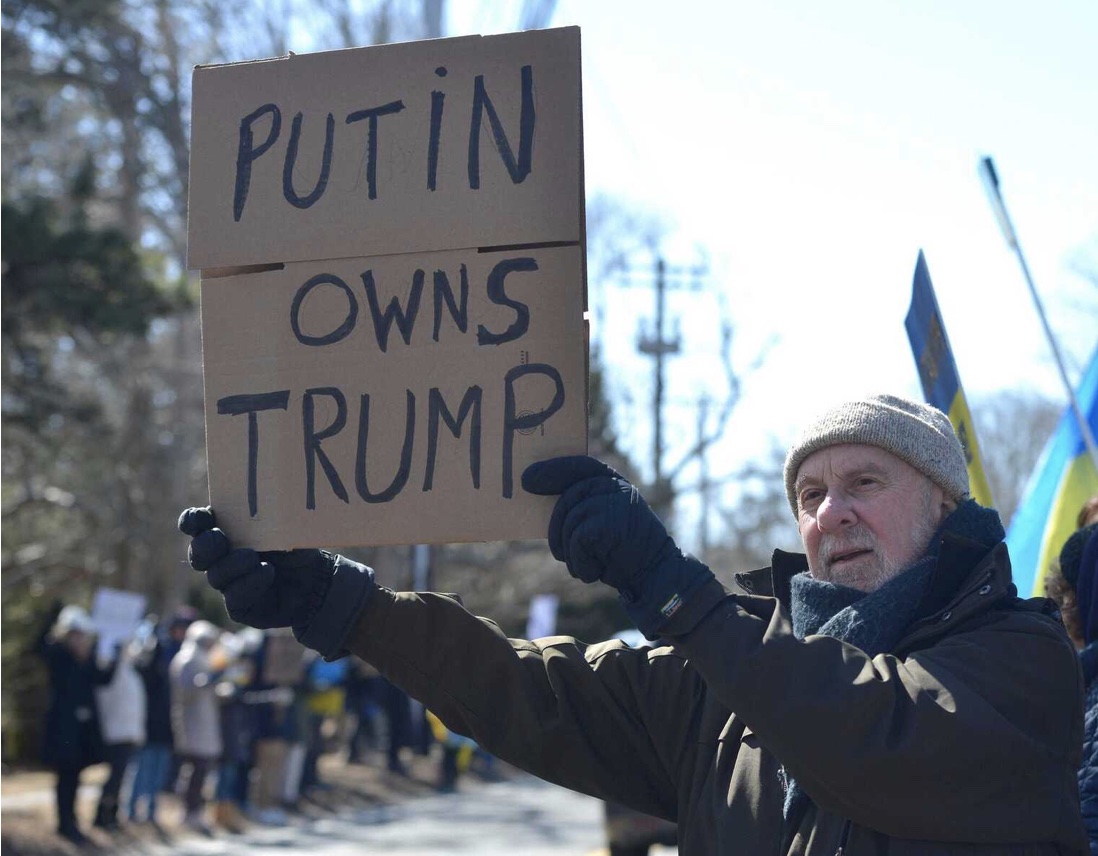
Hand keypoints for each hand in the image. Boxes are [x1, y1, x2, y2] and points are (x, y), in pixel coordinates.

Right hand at [178, 507, 374, 658]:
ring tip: (256, 560)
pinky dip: (250, 584)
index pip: (198, 525)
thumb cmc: (297, 548)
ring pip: (216, 576)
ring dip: (234, 566)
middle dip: (206, 546)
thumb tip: (258, 495)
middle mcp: (222, 559)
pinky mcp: (239, 606)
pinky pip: (234, 597)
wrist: (318, 580)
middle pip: (198, 553)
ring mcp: (228, 584)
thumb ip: (264, 516)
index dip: (192, 521)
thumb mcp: (282, 527)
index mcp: (227, 533)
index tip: (199, 518)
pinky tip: (267, 573)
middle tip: (220, 539)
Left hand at [522, 456, 716, 637]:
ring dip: (571, 553)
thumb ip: (581, 507)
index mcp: (614, 483)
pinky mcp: (611, 523)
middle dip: (556, 530)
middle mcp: (617, 488)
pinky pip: (577, 540)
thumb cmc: (621, 553)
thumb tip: (537, 494)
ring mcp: (615, 503)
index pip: (580, 465)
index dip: (553, 470)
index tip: (527, 480)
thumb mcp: (602, 522)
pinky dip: (581, 562)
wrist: (654, 575)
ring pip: (569, 523)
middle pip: (568, 499)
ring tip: (588, 565)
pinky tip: (595, 571)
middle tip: (562, 554)